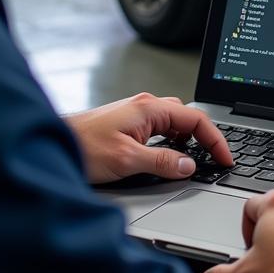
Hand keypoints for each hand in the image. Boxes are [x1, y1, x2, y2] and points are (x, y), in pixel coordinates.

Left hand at [64, 92, 232, 184]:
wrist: (48, 143)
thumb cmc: (81, 147)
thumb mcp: (127, 160)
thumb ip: (162, 163)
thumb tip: (189, 166)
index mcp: (150, 108)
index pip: (196, 119)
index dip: (215, 140)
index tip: (225, 158)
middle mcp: (145, 106)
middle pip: (187, 118)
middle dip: (204, 138)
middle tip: (214, 160)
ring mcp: (135, 113)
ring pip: (173, 123)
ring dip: (187, 140)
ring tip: (195, 160)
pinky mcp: (126, 123)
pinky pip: (160, 129)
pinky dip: (171, 142)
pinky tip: (168, 156)